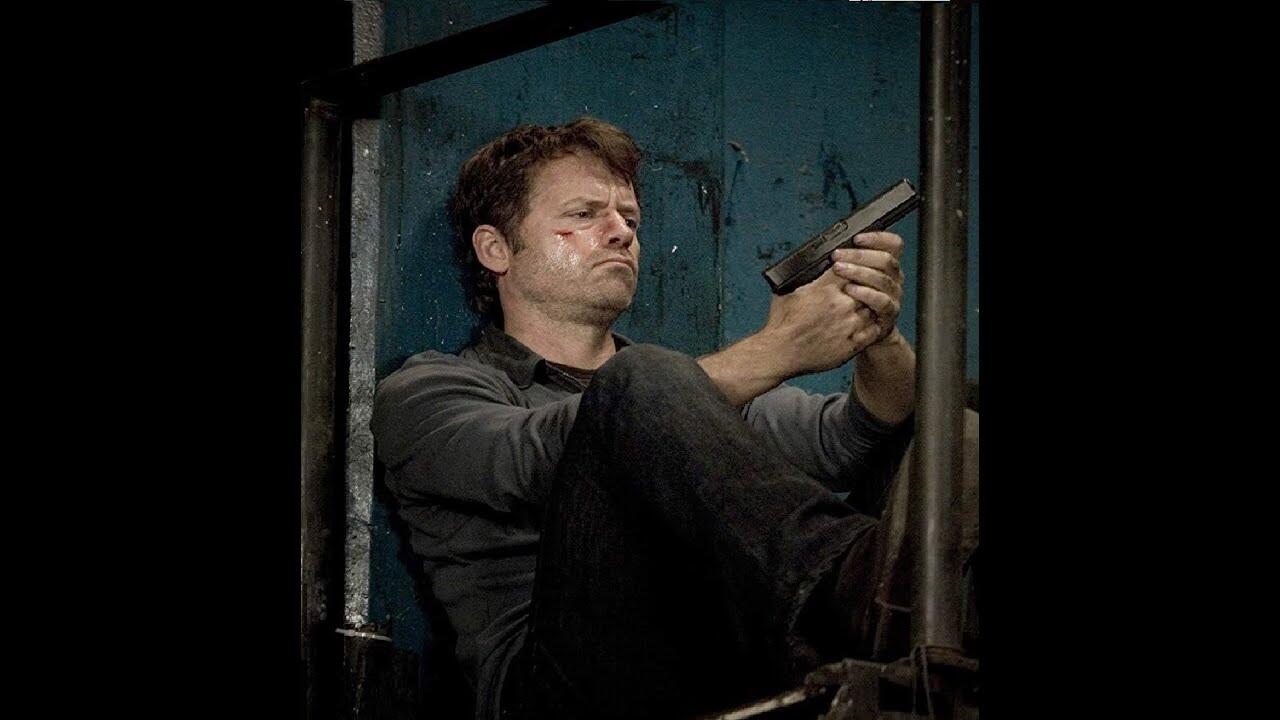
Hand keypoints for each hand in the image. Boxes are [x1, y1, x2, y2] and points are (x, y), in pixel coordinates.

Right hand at [759, 265, 881, 376]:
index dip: (853, 270)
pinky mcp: (853, 344)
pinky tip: (864, 326)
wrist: (779, 352)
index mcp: (827, 288)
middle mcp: (842, 304)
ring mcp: (850, 325)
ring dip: (868, 308)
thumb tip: (812, 268)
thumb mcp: (788, 291)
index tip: (851, 273)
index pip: (853, 269)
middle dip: (863, 289)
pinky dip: (871, 327)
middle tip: (858, 293)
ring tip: (860, 310)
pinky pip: (874, 331)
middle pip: (867, 288)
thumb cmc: (781, 324)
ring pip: (873, 309)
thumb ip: (808, 279)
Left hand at [830, 232, 904, 343]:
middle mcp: (893, 279)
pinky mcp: (889, 314)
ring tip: (840, 269)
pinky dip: (865, 294)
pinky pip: (882, 301)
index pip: (893, 244)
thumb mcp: (846, 278)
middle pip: (886, 259)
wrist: (858, 335)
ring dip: (859, 271)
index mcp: (886, 265)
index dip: (878, 238)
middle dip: (859, 255)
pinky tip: (850, 290)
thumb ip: (846, 262)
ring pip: (883, 279)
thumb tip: (830, 247)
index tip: (857, 238)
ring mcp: (893, 297)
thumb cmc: (847, 303)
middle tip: (837, 256)